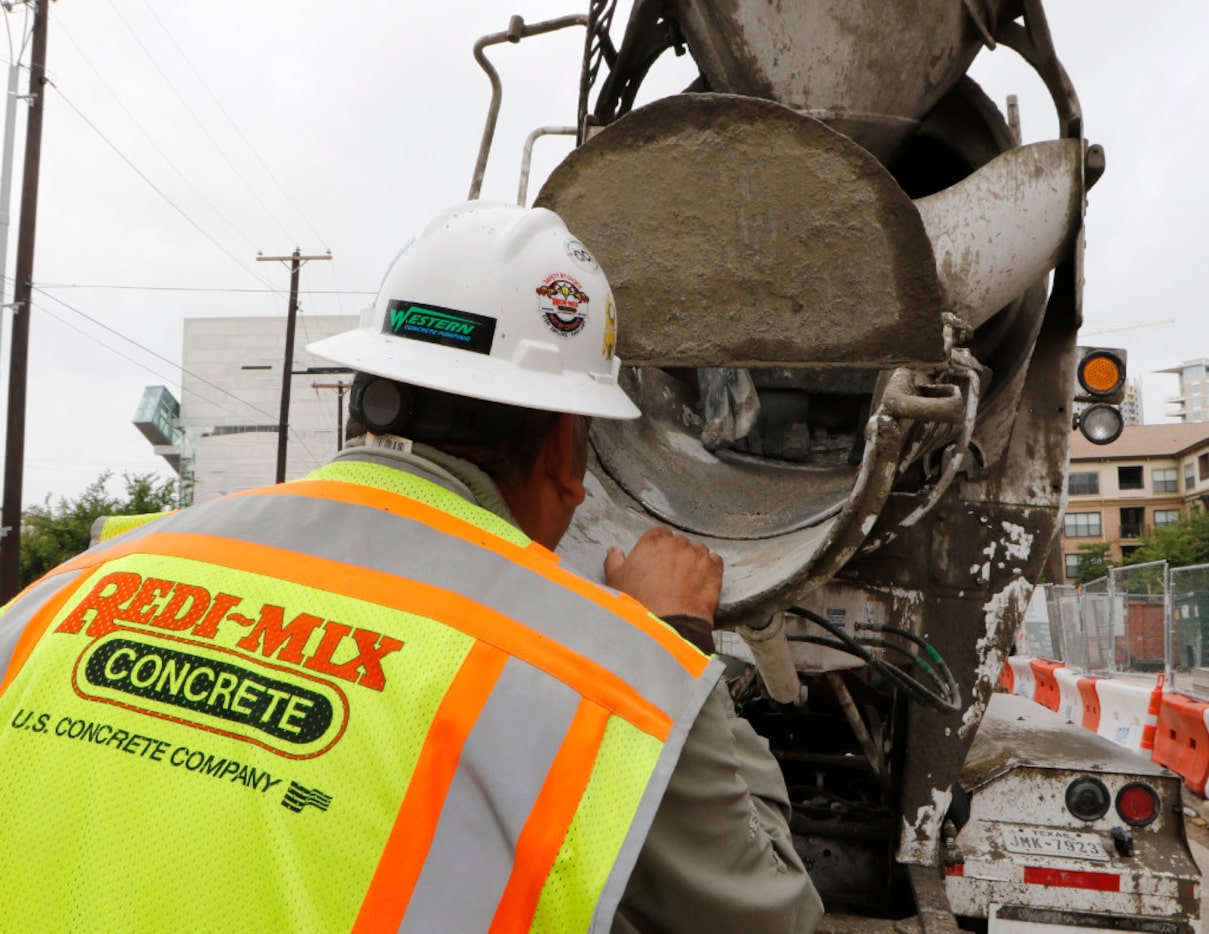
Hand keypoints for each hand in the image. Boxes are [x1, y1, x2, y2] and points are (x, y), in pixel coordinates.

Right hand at [603, 526, 722, 623]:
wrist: (666, 623)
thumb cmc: (639, 602)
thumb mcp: (615, 580)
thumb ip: (614, 561)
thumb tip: (614, 551)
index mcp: (653, 542)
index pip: (659, 534)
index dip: (658, 547)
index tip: (657, 560)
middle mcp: (677, 544)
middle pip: (679, 543)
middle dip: (676, 555)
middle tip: (670, 574)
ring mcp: (698, 555)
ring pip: (697, 551)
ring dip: (693, 561)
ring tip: (687, 580)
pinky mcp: (714, 569)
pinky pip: (715, 561)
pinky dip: (710, 568)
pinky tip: (702, 580)